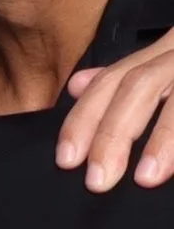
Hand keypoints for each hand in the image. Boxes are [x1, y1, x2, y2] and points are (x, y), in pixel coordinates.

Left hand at [61, 36, 173, 189]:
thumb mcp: (170, 61)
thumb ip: (131, 73)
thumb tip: (79, 85)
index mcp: (171, 48)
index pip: (116, 79)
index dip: (86, 117)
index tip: (66, 159)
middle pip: (142, 84)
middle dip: (114, 132)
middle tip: (97, 180)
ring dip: (165, 136)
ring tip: (146, 177)